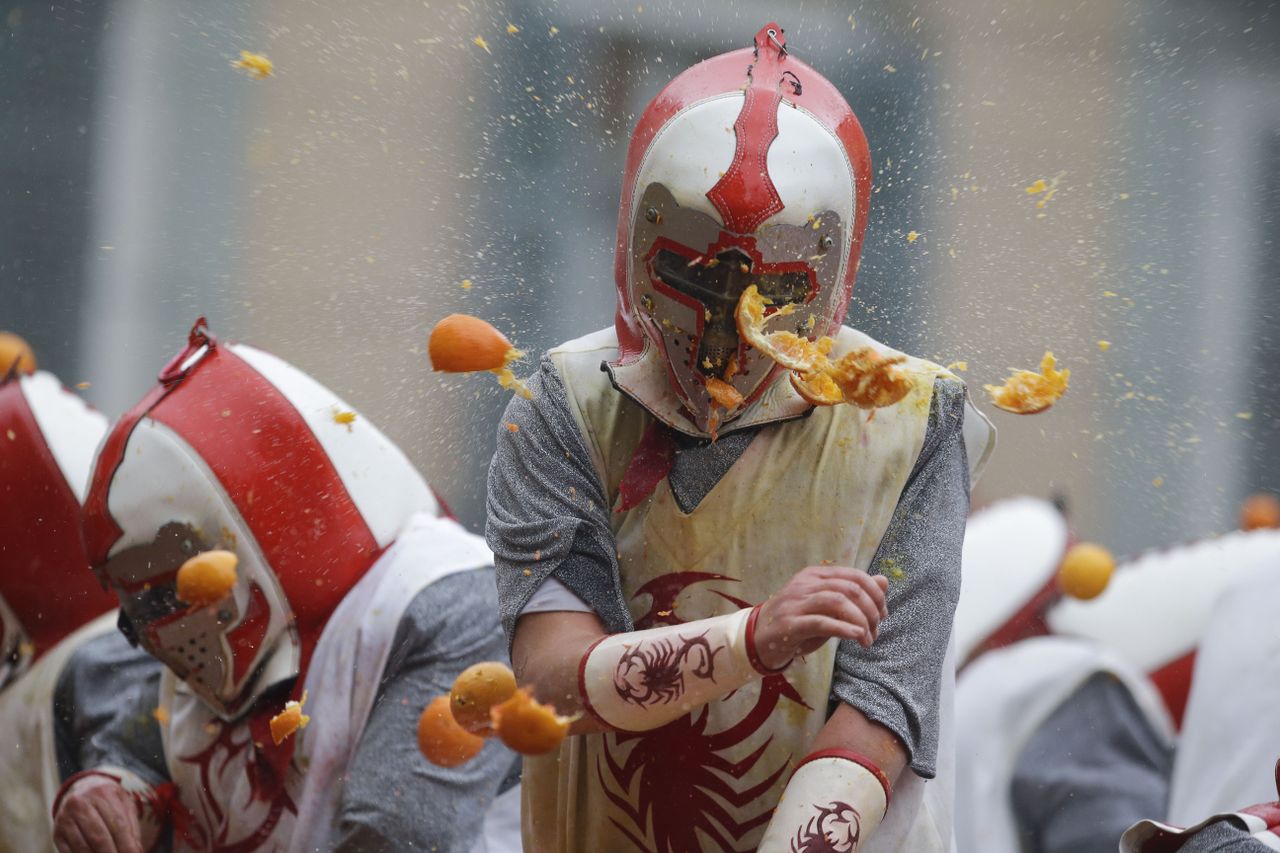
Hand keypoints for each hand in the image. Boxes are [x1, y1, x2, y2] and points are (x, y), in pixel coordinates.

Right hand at [53, 775, 144, 852]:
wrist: (82, 789)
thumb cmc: (108, 801)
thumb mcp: (123, 804)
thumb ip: (131, 825)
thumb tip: (135, 850)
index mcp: (103, 793)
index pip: (117, 823)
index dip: (126, 843)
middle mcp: (80, 803)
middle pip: (99, 836)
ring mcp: (65, 818)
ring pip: (83, 846)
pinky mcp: (57, 833)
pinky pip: (69, 852)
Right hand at [752, 565, 888, 669]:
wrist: (759, 638)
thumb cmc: (798, 621)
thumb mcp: (828, 607)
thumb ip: (854, 594)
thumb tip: (884, 581)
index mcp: (816, 575)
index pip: (855, 576)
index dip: (875, 594)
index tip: (884, 614)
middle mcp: (805, 584)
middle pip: (849, 588)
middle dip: (871, 611)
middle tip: (876, 631)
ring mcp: (796, 602)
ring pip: (837, 602)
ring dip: (860, 621)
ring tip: (867, 639)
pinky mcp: (789, 623)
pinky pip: (821, 622)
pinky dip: (843, 628)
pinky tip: (856, 636)